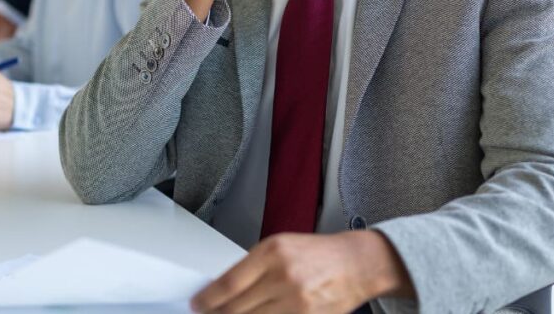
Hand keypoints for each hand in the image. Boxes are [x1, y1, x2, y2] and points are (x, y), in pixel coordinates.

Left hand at [190, 231, 413, 313]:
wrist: (356, 264)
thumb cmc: (317, 253)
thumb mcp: (280, 246)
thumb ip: (252, 267)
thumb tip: (222, 289)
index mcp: (273, 252)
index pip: (229, 283)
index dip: (208, 298)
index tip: (197, 304)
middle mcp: (284, 277)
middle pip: (237, 308)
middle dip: (218, 313)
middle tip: (207, 313)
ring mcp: (297, 302)